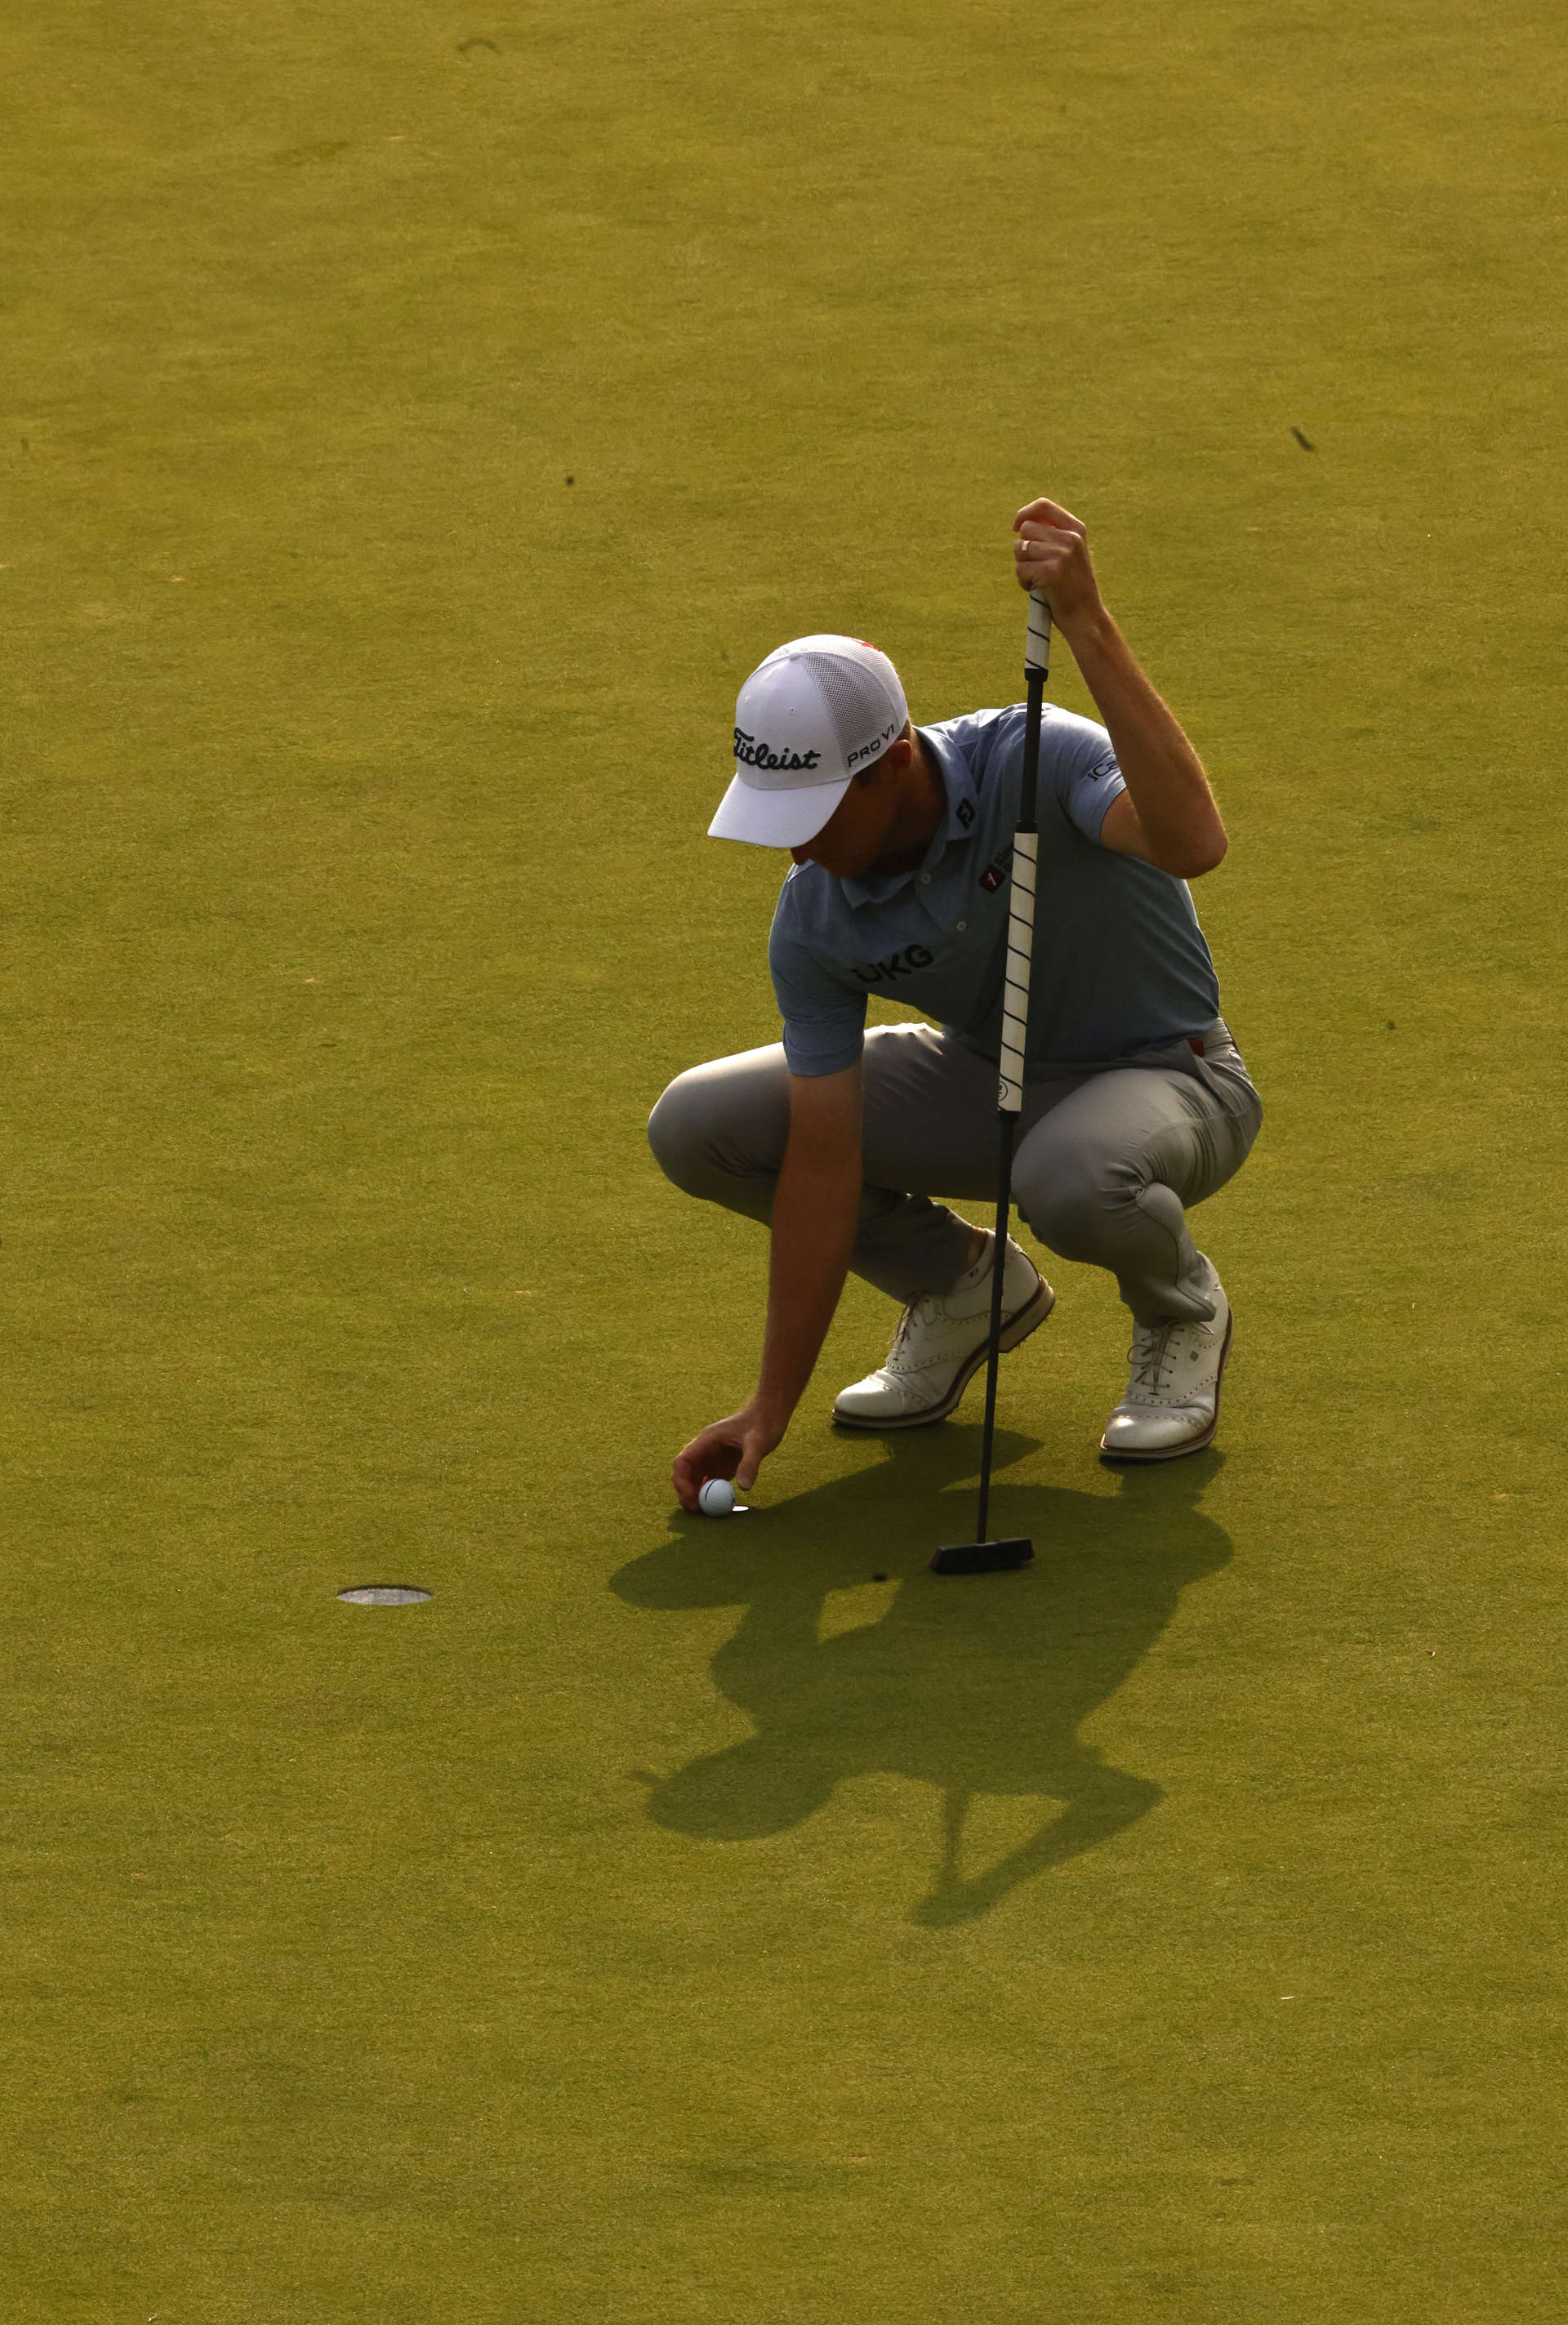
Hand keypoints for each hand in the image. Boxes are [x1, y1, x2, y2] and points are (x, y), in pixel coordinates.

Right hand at [672, 1402, 786, 1511]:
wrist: (769, 1415)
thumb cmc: (762, 1424)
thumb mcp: (758, 1443)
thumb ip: (749, 1463)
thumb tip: (744, 1488)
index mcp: (706, 1440)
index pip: (682, 1461)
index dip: (681, 1481)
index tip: (692, 1497)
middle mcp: (704, 1451)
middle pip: (684, 1474)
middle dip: (686, 1492)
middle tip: (697, 1510)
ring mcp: (712, 1459)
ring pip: (694, 1481)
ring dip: (696, 1496)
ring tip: (706, 1511)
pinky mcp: (721, 1467)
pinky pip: (709, 1484)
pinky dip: (709, 1495)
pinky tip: (718, 1505)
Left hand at [1012, 496, 1103, 630]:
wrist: (1086, 618)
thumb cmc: (1072, 587)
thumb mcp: (1070, 554)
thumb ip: (1052, 536)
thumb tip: (1021, 523)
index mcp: (1076, 529)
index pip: (1043, 505)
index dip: (1024, 513)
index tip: (1016, 528)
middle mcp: (1070, 538)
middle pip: (1026, 529)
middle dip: (1023, 549)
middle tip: (1036, 566)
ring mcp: (1062, 554)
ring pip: (1020, 549)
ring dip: (1023, 567)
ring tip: (1038, 580)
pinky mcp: (1051, 572)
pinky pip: (1020, 569)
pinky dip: (1023, 582)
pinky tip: (1037, 589)